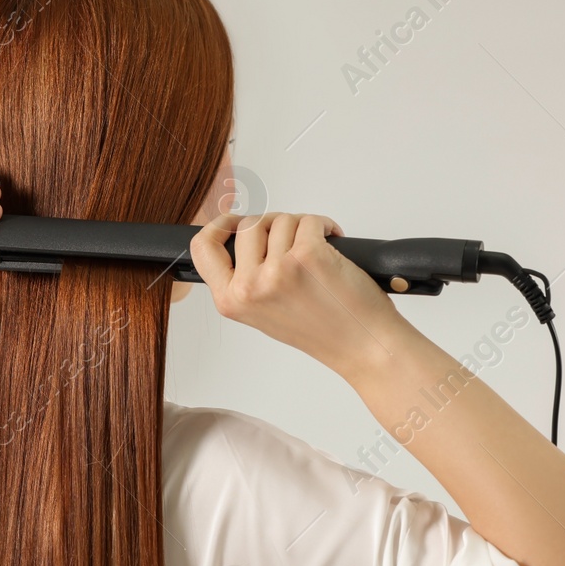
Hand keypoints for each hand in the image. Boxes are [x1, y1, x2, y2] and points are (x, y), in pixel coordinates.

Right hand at [189, 212, 409, 379]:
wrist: (362, 345)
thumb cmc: (322, 330)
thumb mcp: (264, 312)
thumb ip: (245, 278)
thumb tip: (242, 236)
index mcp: (231, 301)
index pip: (202, 249)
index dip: (218, 226)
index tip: (234, 221)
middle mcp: (249, 287)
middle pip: (247, 225)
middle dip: (273, 227)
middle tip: (293, 244)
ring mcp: (277, 270)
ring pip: (280, 220)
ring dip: (301, 228)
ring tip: (316, 252)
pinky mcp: (308, 255)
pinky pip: (309, 220)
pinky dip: (324, 226)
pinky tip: (332, 243)